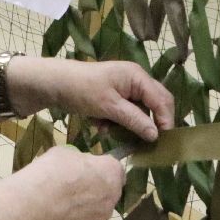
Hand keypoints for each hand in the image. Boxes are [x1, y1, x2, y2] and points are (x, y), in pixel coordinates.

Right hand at [23, 146, 125, 219]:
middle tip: (78, 188)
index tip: (89, 170)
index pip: (115, 168)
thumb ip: (82, 162)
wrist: (39, 198)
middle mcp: (114, 193)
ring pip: (100, 208)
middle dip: (98, 189)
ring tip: (68, 204)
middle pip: (110, 190)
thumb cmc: (53, 169)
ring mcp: (104, 214)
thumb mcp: (68, 153)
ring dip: (90, 206)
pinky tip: (63, 216)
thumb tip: (82, 167)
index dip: (101, 169)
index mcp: (111, 170)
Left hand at [26, 59, 173, 142]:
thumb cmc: (83, 90)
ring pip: (137, 113)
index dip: (165, 120)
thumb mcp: (109, 107)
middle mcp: (135, 81)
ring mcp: (125, 89)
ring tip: (107, 129)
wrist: (55, 84)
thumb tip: (156, 135)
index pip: (162, 99)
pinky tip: (99, 125)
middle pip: (153, 106)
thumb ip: (134, 120)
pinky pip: (123, 114)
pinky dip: (114, 122)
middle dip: (145, 124)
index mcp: (137, 77)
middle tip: (142, 142)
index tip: (163, 141)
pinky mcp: (114, 98)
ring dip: (125, 125)